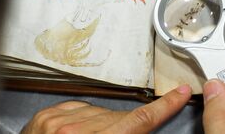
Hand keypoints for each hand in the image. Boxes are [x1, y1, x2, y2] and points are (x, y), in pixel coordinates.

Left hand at [21, 84, 190, 133]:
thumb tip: (137, 129)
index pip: (139, 119)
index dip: (164, 106)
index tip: (180, 94)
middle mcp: (76, 130)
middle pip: (116, 119)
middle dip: (122, 128)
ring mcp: (56, 121)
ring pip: (95, 112)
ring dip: (98, 125)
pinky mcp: (44, 116)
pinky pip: (74, 108)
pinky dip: (79, 119)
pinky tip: (77, 131)